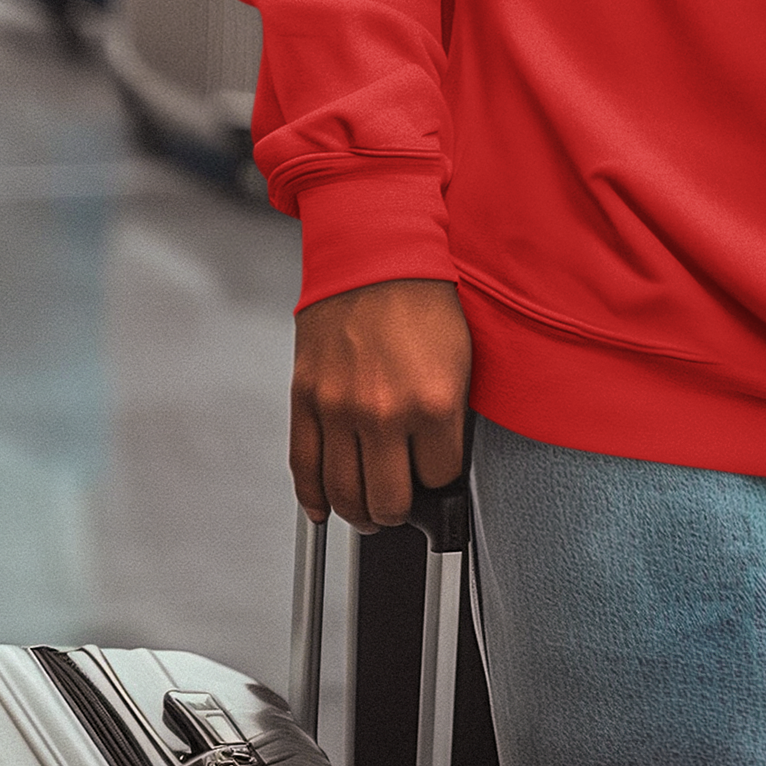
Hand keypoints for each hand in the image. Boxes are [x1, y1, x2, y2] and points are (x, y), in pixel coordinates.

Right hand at [291, 278, 472, 530]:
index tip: (435, 476)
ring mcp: (339, 408)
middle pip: (389, 503)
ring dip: (358, 513)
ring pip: (344, 496)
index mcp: (433, 403)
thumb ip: (451, 420)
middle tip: (401, 505)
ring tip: (369, 509)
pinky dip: (314, 499)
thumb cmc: (421, 300)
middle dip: (398, 511)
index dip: (439, 482)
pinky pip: (304, 468)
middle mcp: (384, 412)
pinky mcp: (306, 399)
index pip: (439, 480)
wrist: (374, 253)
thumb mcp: (461, 360)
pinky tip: (325, 507)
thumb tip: (440, 468)